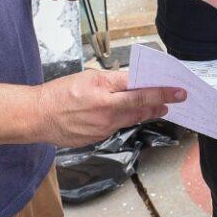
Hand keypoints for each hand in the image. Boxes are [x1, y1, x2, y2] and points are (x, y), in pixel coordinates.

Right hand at [34, 68, 185, 147]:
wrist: (37, 117)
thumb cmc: (59, 94)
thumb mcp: (89, 78)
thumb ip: (114, 80)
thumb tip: (134, 80)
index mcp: (106, 97)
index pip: (142, 94)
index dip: (163, 92)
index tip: (179, 91)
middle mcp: (108, 116)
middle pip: (141, 110)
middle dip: (160, 104)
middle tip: (174, 99)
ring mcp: (103, 130)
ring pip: (130, 119)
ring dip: (145, 112)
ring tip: (158, 107)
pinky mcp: (97, 138)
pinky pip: (116, 126)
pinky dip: (125, 119)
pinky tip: (129, 113)